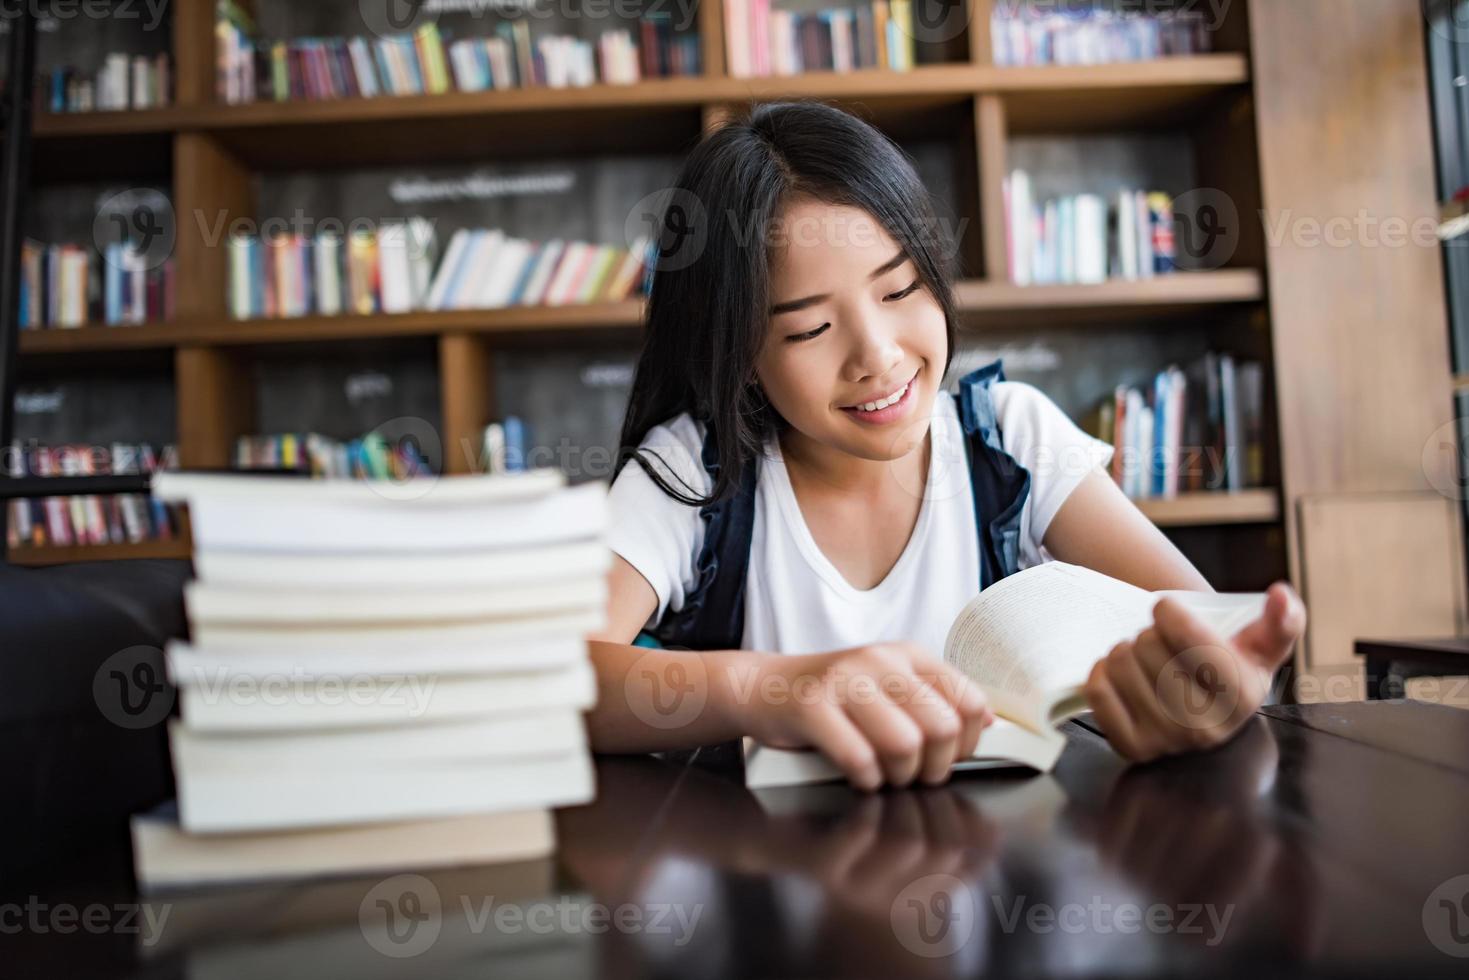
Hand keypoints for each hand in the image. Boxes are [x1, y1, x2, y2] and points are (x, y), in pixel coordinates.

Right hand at [734, 643, 993, 790]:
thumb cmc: (833, 698)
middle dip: (935, 766)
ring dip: (900, 776)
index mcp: (907, 655)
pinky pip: (859, 758)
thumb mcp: (889, 686)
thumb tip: (988, 723)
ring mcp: (844, 681)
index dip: (969, 741)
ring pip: (905, 745)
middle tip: (915, 774)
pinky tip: (860, 776)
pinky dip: (866, 780)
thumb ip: (935, 701)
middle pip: (942, 727)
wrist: (763, 687)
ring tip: (886, 775)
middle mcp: (879, 661)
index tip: (951, 756)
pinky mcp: (812, 707)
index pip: (969, 700)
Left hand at [1083, 582, 1305, 762]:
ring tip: (1143, 658)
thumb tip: (1279, 596)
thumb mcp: (1265, 644)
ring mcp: (1167, 740)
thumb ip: (1282, 619)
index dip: (1169, 613)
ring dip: (1125, 650)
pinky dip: (1101, 672)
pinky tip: (1120, 672)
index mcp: (1240, 696)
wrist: (1209, 710)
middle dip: (1150, 633)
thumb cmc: (1234, 667)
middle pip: (1147, 645)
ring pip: (1120, 664)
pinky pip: (1098, 692)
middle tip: (1161, 643)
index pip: (1188, 637)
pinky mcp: (1133, 746)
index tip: (1166, 609)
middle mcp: (1205, 726)